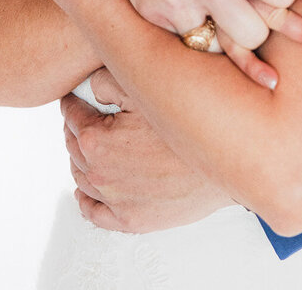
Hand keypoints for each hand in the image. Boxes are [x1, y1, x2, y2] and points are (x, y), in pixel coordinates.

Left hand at [61, 70, 232, 232]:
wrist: (229, 156)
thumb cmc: (190, 121)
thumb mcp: (145, 86)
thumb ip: (108, 80)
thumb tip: (90, 86)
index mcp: (97, 140)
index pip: (72, 117)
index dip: (72, 103)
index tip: (73, 98)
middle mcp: (100, 175)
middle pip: (74, 147)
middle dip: (77, 129)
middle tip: (84, 117)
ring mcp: (116, 201)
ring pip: (82, 179)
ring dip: (82, 160)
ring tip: (91, 147)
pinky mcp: (132, 220)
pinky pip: (94, 213)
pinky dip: (87, 199)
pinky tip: (87, 190)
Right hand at [100, 0, 301, 85]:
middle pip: (256, 32)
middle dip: (268, 25)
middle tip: (265, 13)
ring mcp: (173, 0)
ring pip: (223, 46)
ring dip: (235, 34)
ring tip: (245, 32)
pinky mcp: (151, 14)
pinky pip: (189, 44)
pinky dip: (202, 36)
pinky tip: (217, 41)